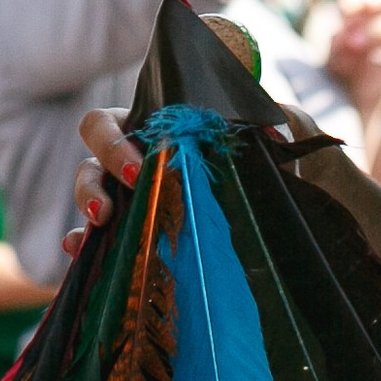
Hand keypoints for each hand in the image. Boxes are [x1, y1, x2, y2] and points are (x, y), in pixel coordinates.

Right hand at [60, 92, 344, 255]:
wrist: (298, 190)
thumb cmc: (276, 150)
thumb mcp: (279, 132)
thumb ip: (273, 123)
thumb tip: (270, 137)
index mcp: (154, 126)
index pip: (107, 124)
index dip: (113, 143)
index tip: (141, 167)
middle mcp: (134, 159)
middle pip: (90, 159)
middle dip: (94, 181)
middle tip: (111, 208)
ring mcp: (133, 199)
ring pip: (90, 196)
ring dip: (86, 211)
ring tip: (94, 233)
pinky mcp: (139, 235)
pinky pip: (100, 241)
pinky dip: (85, 247)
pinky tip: (82, 257)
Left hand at [326, 0, 380, 124]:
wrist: (347, 104)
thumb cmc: (336, 70)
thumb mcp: (331, 53)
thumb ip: (338, 40)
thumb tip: (342, 34)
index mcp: (362, 12)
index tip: (344, 10)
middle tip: (365, 7)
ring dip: (375, 31)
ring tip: (352, 45)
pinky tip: (373, 60)